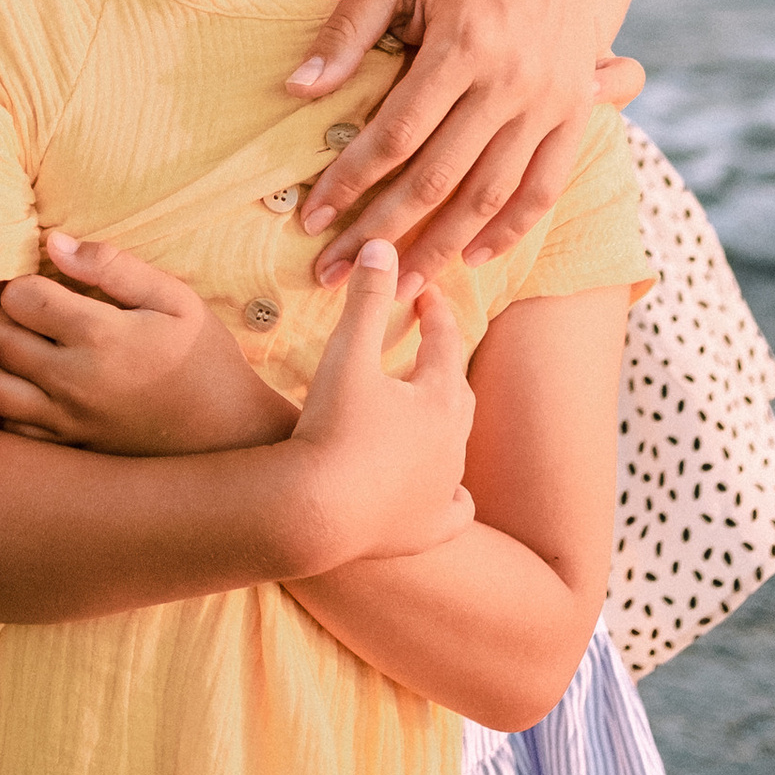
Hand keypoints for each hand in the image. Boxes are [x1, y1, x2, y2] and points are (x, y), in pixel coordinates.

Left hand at [0, 234, 295, 455]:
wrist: (229, 432)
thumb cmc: (202, 356)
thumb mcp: (174, 298)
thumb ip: (112, 266)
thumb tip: (53, 243)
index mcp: (101, 336)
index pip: (20, 298)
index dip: (25, 284)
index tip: (47, 287)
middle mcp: (76, 382)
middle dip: (7, 318)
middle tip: (33, 315)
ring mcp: (69, 422)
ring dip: (0, 364)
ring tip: (28, 350)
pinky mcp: (69, 450)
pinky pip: (11, 429)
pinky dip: (10, 406)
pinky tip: (34, 388)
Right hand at [288, 239, 474, 569]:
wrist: (316, 512)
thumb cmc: (333, 427)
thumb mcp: (347, 353)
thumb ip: (367, 299)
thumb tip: (382, 245)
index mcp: (439, 397)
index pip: (444, 342)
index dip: (435, 314)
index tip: (427, 295)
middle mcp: (452, 443)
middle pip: (457, 394)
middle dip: (443, 366)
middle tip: (428, 347)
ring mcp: (443, 489)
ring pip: (457, 449)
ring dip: (443, 426)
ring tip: (426, 414)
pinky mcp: (429, 530)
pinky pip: (454, 510)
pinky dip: (451, 497)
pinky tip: (444, 494)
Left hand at [289, 0, 668, 284]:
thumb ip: (347, 30)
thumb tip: (298, 90)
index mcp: (461, 46)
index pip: (394, 135)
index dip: (349, 183)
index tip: (309, 220)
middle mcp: (509, 82)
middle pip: (437, 178)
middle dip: (379, 232)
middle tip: (334, 273)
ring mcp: (548, 102)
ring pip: (489, 196)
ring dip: (439, 249)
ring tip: (396, 287)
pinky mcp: (574, 112)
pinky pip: (543, 187)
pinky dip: (509, 229)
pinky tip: (471, 256)